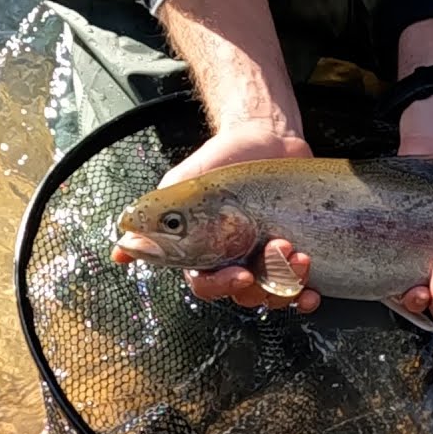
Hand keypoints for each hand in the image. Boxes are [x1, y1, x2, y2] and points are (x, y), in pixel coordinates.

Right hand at [111, 124, 321, 313]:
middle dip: (264, 281)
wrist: (266, 137)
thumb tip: (120, 252)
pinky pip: (299, 290)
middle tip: (280, 249)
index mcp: (204, 253)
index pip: (206, 286)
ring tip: (301, 255)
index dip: (222, 287)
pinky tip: (312, 292)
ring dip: (289, 283)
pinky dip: (306, 296)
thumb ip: (155, 218)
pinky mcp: (294, 255)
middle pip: (245, 296)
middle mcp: (234, 262)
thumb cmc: (221, 159)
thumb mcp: (183, 185)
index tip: (241, 274)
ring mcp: (266, 261)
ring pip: (274, 294)